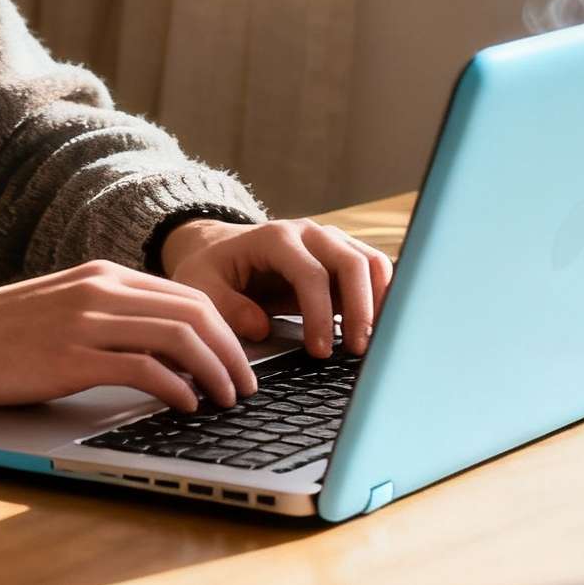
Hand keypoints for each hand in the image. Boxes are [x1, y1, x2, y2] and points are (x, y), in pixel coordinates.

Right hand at [0, 260, 260, 412]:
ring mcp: (86, 321)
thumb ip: (108, 315)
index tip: (240, 360)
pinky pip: (143, 368)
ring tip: (226, 398)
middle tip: (246, 385)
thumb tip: (160, 345)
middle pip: (195, 311)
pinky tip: (186, 405)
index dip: (226, 328)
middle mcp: (100, 290)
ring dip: (214, 371)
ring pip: (179, 336)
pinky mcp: (70, 357)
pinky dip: (177, 388)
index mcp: (102, 275)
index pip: (187, 294)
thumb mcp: (62, 307)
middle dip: (233, 351)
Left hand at [160, 217, 393, 357]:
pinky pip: (375, 270)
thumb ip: (226, 307)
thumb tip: (260, 327)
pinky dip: (382, 296)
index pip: (311, 273)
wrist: (220, 248)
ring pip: (372, 262)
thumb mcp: (201, 287)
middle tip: (358, 350)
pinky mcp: (342, 256)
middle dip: (360, 309)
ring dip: (379, 302)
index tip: (321, 351)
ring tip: (372, 341)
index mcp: (274, 238)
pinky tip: (376, 326)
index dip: (319, 314)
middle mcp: (309, 233)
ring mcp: (330, 241)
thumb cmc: (212, 269)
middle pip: (352, 262)